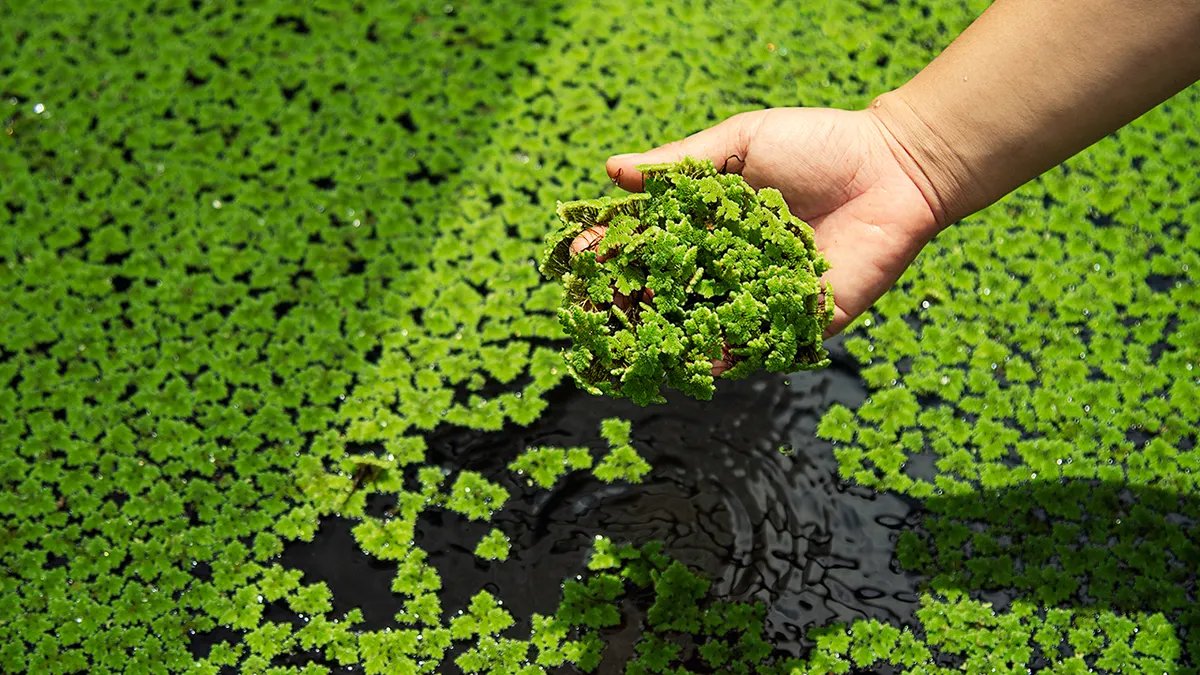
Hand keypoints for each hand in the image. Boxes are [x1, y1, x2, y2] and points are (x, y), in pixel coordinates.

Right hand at [576, 107, 943, 351]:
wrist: (895, 168)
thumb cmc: (819, 145)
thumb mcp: (741, 143)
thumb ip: (680, 163)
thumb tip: (611, 169)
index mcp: (712, 222)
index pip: (650, 242)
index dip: (614, 249)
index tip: (580, 251)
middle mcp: (730, 265)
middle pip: (667, 291)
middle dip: (627, 298)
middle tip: (595, 303)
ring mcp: (762, 298)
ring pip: (704, 325)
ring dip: (666, 333)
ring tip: (631, 335)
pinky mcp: (799, 323)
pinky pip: (757, 347)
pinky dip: (725, 357)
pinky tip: (694, 360)